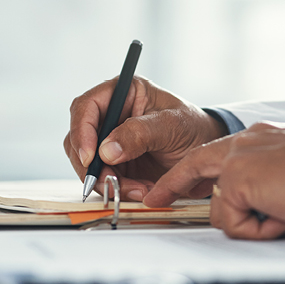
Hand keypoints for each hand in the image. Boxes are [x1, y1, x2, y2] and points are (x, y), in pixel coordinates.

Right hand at [63, 76, 226, 199]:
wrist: (205, 153)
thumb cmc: (192, 128)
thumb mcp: (171, 126)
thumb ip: (139, 134)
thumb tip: (106, 150)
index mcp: (123, 92)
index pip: (86, 107)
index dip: (82, 132)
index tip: (91, 157)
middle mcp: (111, 115)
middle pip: (79, 139)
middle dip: (93, 165)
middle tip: (112, 182)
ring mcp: (110, 140)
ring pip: (88, 163)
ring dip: (107, 181)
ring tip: (138, 189)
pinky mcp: (115, 163)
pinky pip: (103, 179)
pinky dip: (117, 189)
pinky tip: (140, 191)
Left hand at [144, 122, 284, 238]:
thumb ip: (274, 188)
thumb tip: (268, 212)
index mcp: (264, 139)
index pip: (220, 153)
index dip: (196, 171)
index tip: (178, 182)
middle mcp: (248, 142)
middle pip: (196, 165)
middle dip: (173, 184)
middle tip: (156, 199)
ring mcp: (239, 158)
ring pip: (221, 208)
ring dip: (253, 224)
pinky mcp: (237, 178)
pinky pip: (233, 223)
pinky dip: (260, 231)